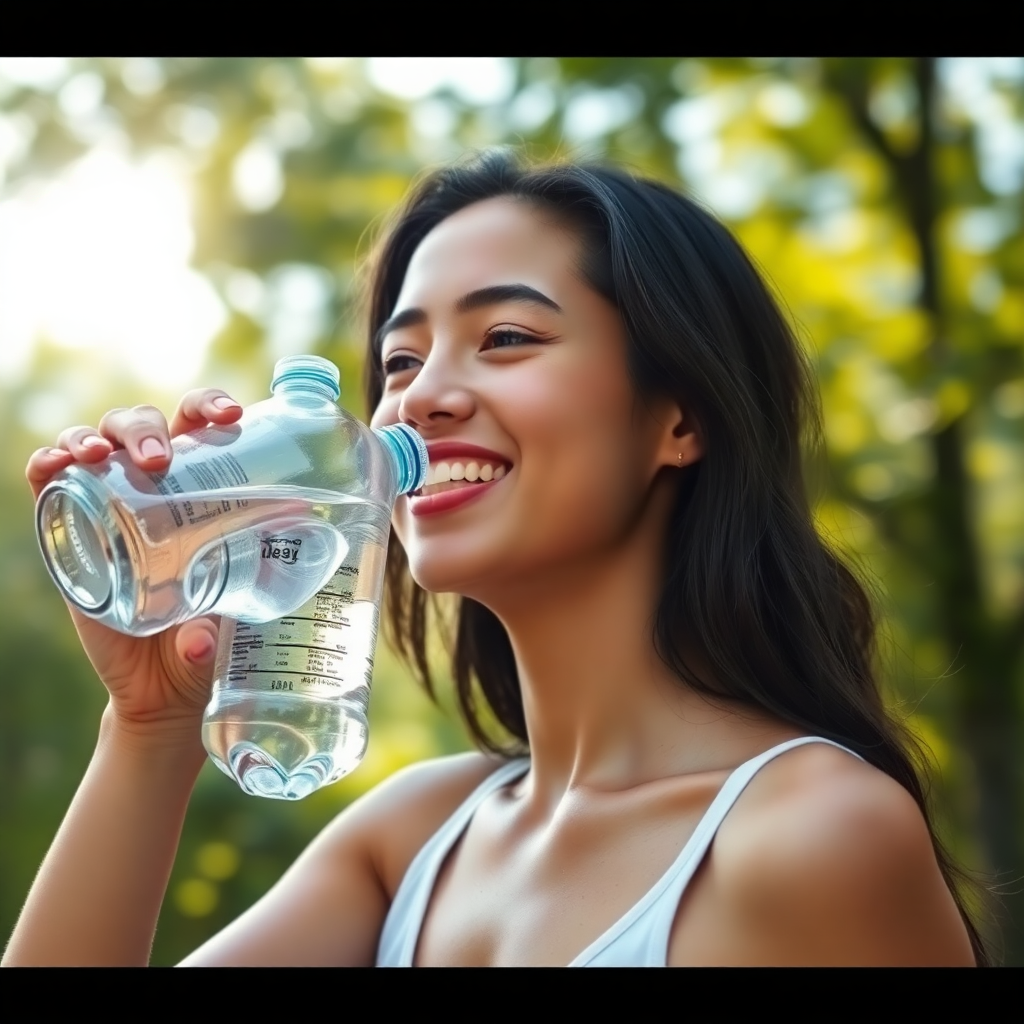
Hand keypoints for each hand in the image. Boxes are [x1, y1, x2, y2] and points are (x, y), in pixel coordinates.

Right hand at [26, 390, 244, 739]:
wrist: (164, 682)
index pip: (202, 425)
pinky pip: (49, 481)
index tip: (232, 417)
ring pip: (95, 441)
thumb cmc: (209, 636)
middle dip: (147, 429)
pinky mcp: (69, 529)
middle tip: (160, 461)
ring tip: (104, 456)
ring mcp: (108, 502)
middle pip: (143, 425)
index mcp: (203, 487)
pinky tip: (55, 465)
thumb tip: (200, 645)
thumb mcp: (226, 629)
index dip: (210, 406)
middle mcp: (154, 486)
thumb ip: (212, 636)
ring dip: (95, 436)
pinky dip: (47, 462)